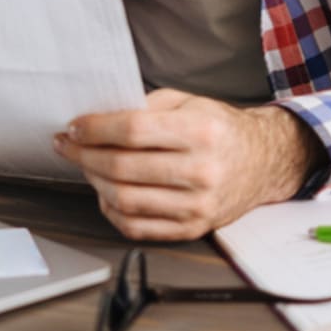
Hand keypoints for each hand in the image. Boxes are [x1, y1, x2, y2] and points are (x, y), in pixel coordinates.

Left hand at [55, 89, 322, 240]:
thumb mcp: (187, 102)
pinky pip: (137, 227)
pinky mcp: (193, 228)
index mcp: (200, 133)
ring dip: (93, 181)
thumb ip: (144, 106)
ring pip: (124, 199)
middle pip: (122, 167)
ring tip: (85, 165)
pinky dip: (111, 210)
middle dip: (84, 154)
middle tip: (68, 144)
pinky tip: (105, 193)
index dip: (94, 129)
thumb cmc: (219, 129)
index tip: (74, 127)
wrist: (262, 162)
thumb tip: (96, 118)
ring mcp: (198, 206)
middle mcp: (201, 171)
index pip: (132, 131)